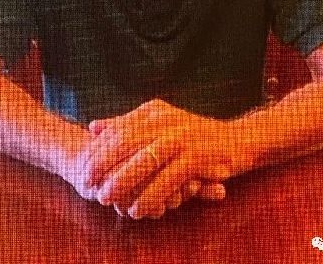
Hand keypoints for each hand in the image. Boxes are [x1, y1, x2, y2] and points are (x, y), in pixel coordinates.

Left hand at [83, 99, 240, 217]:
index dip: (100, 152)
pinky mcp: (198, 155)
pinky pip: (168, 178)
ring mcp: (183, 136)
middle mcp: (167, 120)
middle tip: (89, 187)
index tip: (83, 172)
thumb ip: (127, 125)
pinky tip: (139, 209)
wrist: (239, 139)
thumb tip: (93, 127)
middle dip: (105, 166)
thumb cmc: (194, 135)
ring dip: (125, 183)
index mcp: (154, 112)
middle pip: (128, 142)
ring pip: (146, 161)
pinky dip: (151, 195)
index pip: (120, 130)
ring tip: (108, 201)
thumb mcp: (160, 124)